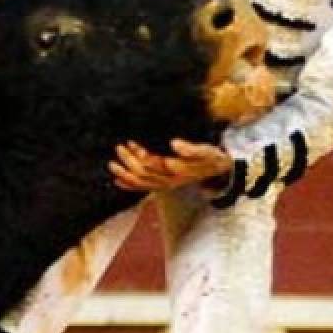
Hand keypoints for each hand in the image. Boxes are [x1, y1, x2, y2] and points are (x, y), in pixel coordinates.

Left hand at [109, 139, 231, 191]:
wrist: (219, 169)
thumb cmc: (211, 157)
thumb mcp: (205, 151)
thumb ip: (191, 149)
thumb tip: (175, 144)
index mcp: (178, 171)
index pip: (155, 166)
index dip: (140, 156)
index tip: (131, 144)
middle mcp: (170, 181)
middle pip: (144, 174)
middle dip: (129, 162)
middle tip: (119, 148)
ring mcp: (166, 184)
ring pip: (142, 183)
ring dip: (125, 174)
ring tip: (112, 164)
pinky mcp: (164, 184)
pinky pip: (144, 188)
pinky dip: (130, 185)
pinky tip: (117, 181)